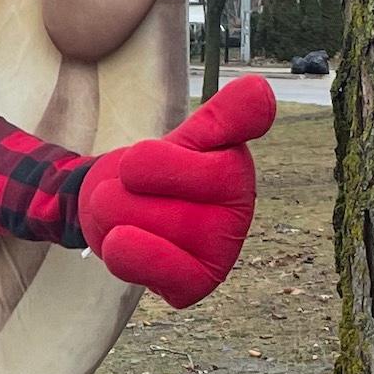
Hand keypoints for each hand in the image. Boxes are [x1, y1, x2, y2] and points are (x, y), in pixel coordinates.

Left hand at [79, 76, 275, 308]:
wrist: (122, 214)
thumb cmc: (154, 170)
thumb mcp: (182, 137)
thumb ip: (219, 117)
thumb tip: (259, 90)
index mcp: (235, 161)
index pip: (216, 135)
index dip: (172, 152)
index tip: (157, 155)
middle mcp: (239, 206)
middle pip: (145, 173)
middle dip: (121, 179)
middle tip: (127, 183)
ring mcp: (222, 249)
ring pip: (138, 220)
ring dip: (114, 213)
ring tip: (126, 212)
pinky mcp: (197, 283)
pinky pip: (160, 270)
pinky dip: (128, 255)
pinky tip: (123, 242)